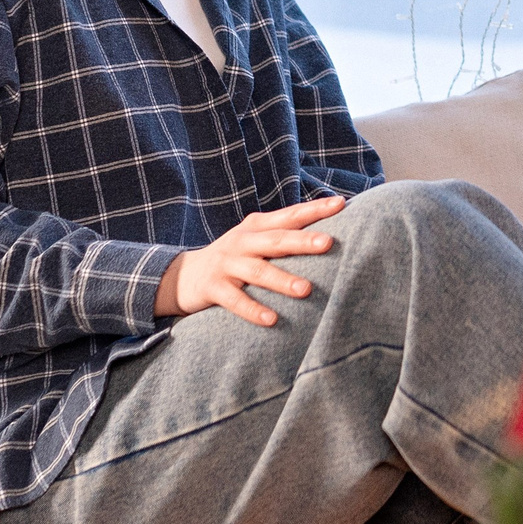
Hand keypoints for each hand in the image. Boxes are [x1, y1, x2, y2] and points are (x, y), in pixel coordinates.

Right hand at [155, 194, 344, 325]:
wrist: (181, 275)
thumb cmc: (234, 257)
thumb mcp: (255, 240)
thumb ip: (284, 234)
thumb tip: (330, 232)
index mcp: (257, 227)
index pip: (290, 215)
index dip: (314, 210)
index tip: (340, 204)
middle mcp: (243, 242)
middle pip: (276, 240)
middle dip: (302, 241)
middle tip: (329, 242)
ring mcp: (227, 264)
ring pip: (258, 271)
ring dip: (282, 280)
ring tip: (306, 290)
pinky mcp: (213, 288)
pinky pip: (235, 300)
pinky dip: (253, 310)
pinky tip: (271, 319)